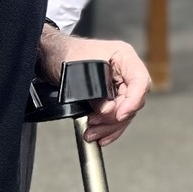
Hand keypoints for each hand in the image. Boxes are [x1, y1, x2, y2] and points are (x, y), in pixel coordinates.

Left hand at [39, 29, 150, 145]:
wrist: (52, 57)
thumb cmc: (66, 55)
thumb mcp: (80, 71)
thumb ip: (97, 92)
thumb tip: (108, 110)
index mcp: (123, 57)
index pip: (140, 80)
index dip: (133, 100)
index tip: (120, 115)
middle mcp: (125, 72)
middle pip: (133, 100)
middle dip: (115, 117)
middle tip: (95, 124)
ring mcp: (119, 85)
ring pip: (124, 112)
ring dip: (109, 126)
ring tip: (91, 133)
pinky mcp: (111, 97)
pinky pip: (115, 116)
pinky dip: (108, 127)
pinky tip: (100, 136)